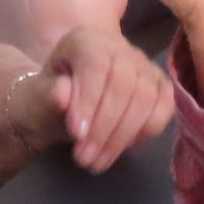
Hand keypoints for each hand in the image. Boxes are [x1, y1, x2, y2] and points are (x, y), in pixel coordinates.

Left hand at [34, 27, 177, 170]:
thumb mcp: (39, 95)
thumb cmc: (52, 96)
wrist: (69, 99)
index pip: (96, 66)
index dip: (89, 101)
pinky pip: (164, 109)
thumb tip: (61, 95)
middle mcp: (120, 47)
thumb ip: (48, 94)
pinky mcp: (161, 85)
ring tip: (97, 162)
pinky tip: (122, 148)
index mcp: (87, 40)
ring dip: (122, 137)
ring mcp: (145, 65)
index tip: (77, 134)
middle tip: (83, 158)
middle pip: (124, 85)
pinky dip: (146, 133)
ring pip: (147, 99)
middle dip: (104, 128)